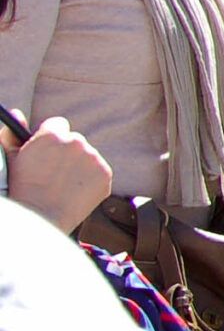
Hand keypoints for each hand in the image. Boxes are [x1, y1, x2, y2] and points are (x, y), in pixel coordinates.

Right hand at [2, 115, 109, 232]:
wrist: (40, 217)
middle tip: (54, 171)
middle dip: (67, 151)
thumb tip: (18, 113)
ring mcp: (93, 157)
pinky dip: (91, 178)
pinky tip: (76, 190)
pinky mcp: (105, 173)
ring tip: (63, 183)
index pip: (59, 124)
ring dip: (80, 164)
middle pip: (75, 140)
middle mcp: (76, 141)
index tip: (48, 151)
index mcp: (52, 134)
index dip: (52, 138)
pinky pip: (99, 171)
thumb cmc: (21, 188)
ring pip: (88, 155)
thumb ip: (13, 134)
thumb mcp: (11, 158)